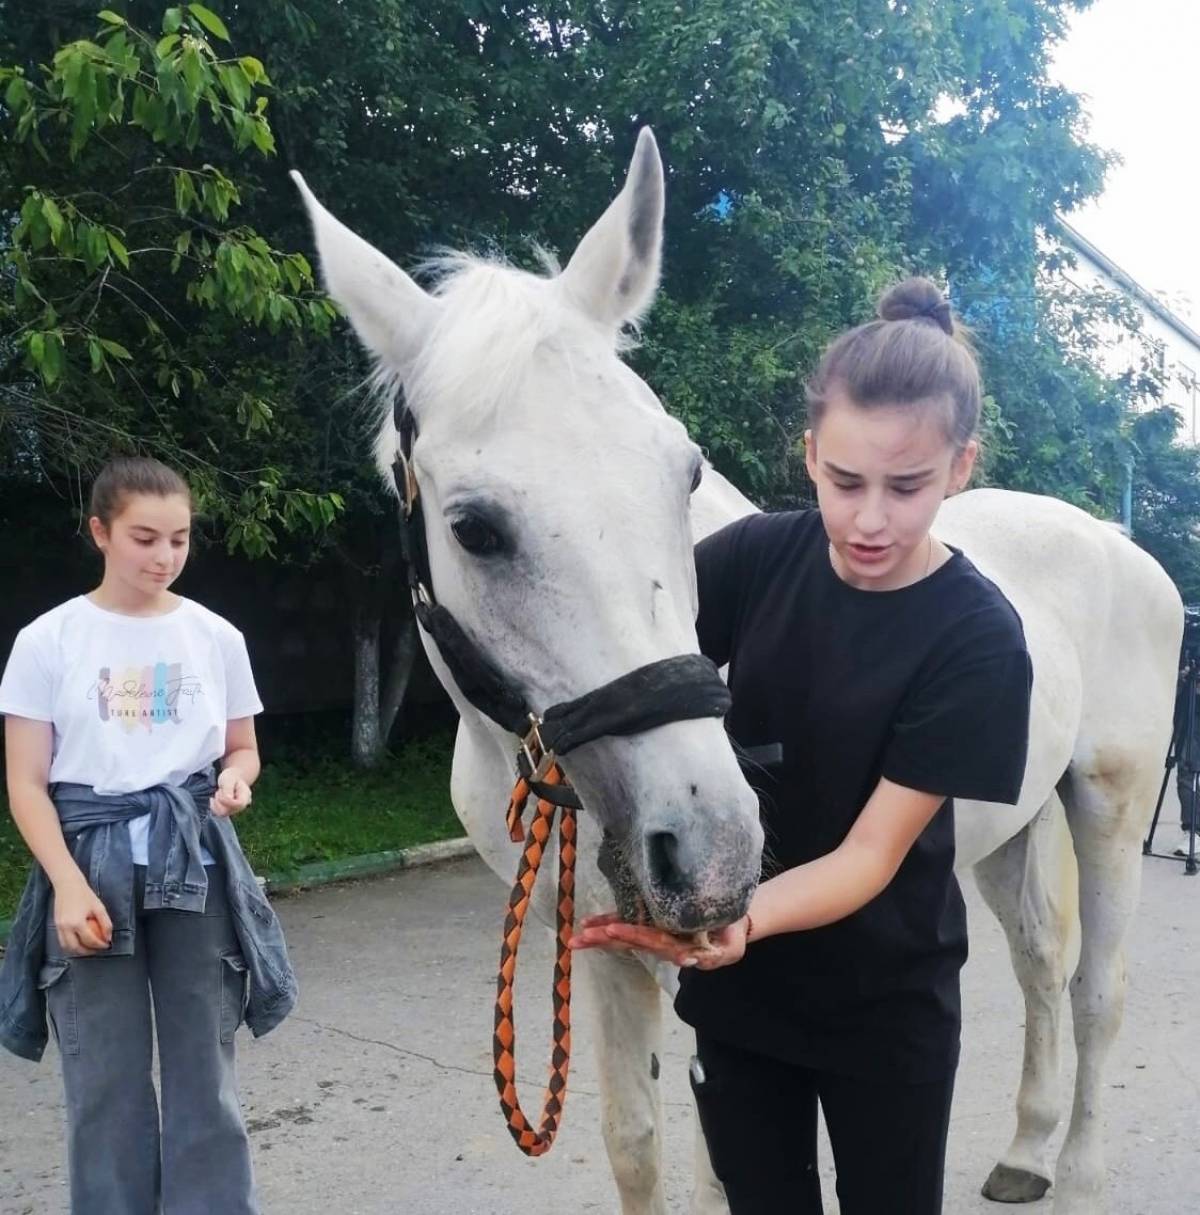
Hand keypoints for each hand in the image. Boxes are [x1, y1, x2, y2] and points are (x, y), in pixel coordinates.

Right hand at [52, 877, 111, 954]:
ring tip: (89, 948)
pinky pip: (62, 941)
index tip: (107, 945)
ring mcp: (58, 927)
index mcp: (77, 923)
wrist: (67, 885)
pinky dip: (71, 945)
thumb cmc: (85, 895)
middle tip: (98, 949)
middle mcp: (65, 928)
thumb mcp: (99, 907)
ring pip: (67, 947)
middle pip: (76, 948)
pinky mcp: (55, 925)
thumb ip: (105, 923)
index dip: (99, 945)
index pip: (89, 940)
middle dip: (88, 952)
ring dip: (78, 950)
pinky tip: (80, 941)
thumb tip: (108, 937)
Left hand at [210, 768, 251, 816]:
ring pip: (222, 813)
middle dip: (220, 800)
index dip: (227, 800)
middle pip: (229, 810)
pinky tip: (214, 799)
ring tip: (219, 793)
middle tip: (220, 790)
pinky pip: (218, 814)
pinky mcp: (228, 812)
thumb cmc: (231, 777)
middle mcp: (242, 806)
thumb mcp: (228, 779)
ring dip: (216, 803)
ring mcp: (235, 810)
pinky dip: (213, 806)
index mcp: (246, 796)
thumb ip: (228, 788)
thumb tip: (227, 799)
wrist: (231, 779)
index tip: (221, 791)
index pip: (239, 804)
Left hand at [568, 912, 749, 970]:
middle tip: (581, 938)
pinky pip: (629, 922)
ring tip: (578, 934)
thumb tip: (683, 960)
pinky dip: (610, 920)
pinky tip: (591, 921)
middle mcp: (662, 943)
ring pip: (626, 935)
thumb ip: (711, 956)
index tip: (612, 930)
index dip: (632, 935)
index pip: (652, 942)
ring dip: (601, 935)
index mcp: (678, 948)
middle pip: (631, 942)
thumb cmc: (731, 937)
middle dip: (605, 940)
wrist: (734, 926)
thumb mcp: (729, 950)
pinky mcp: (654, 924)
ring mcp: (656, 934)